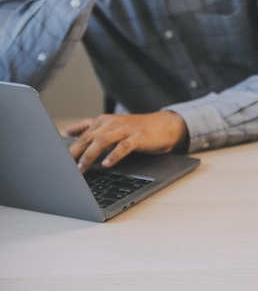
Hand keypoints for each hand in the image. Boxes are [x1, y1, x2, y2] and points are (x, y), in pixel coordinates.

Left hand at [66, 111, 188, 172]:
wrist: (165, 124)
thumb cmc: (138, 128)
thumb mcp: (112, 125)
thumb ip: (90, 127)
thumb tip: (68, 131)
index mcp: (103, 121)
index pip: (82, 135)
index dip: (69, 149)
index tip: (58, 161)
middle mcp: (112, 124)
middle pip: (88, 138)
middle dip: (75, 153)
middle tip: (65, 168)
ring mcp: (125, 130)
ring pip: (102, 141)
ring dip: (90, 155)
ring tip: (82, 168)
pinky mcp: (138, 137)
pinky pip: (124, 146)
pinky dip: (114, 155)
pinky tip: (107, 164)